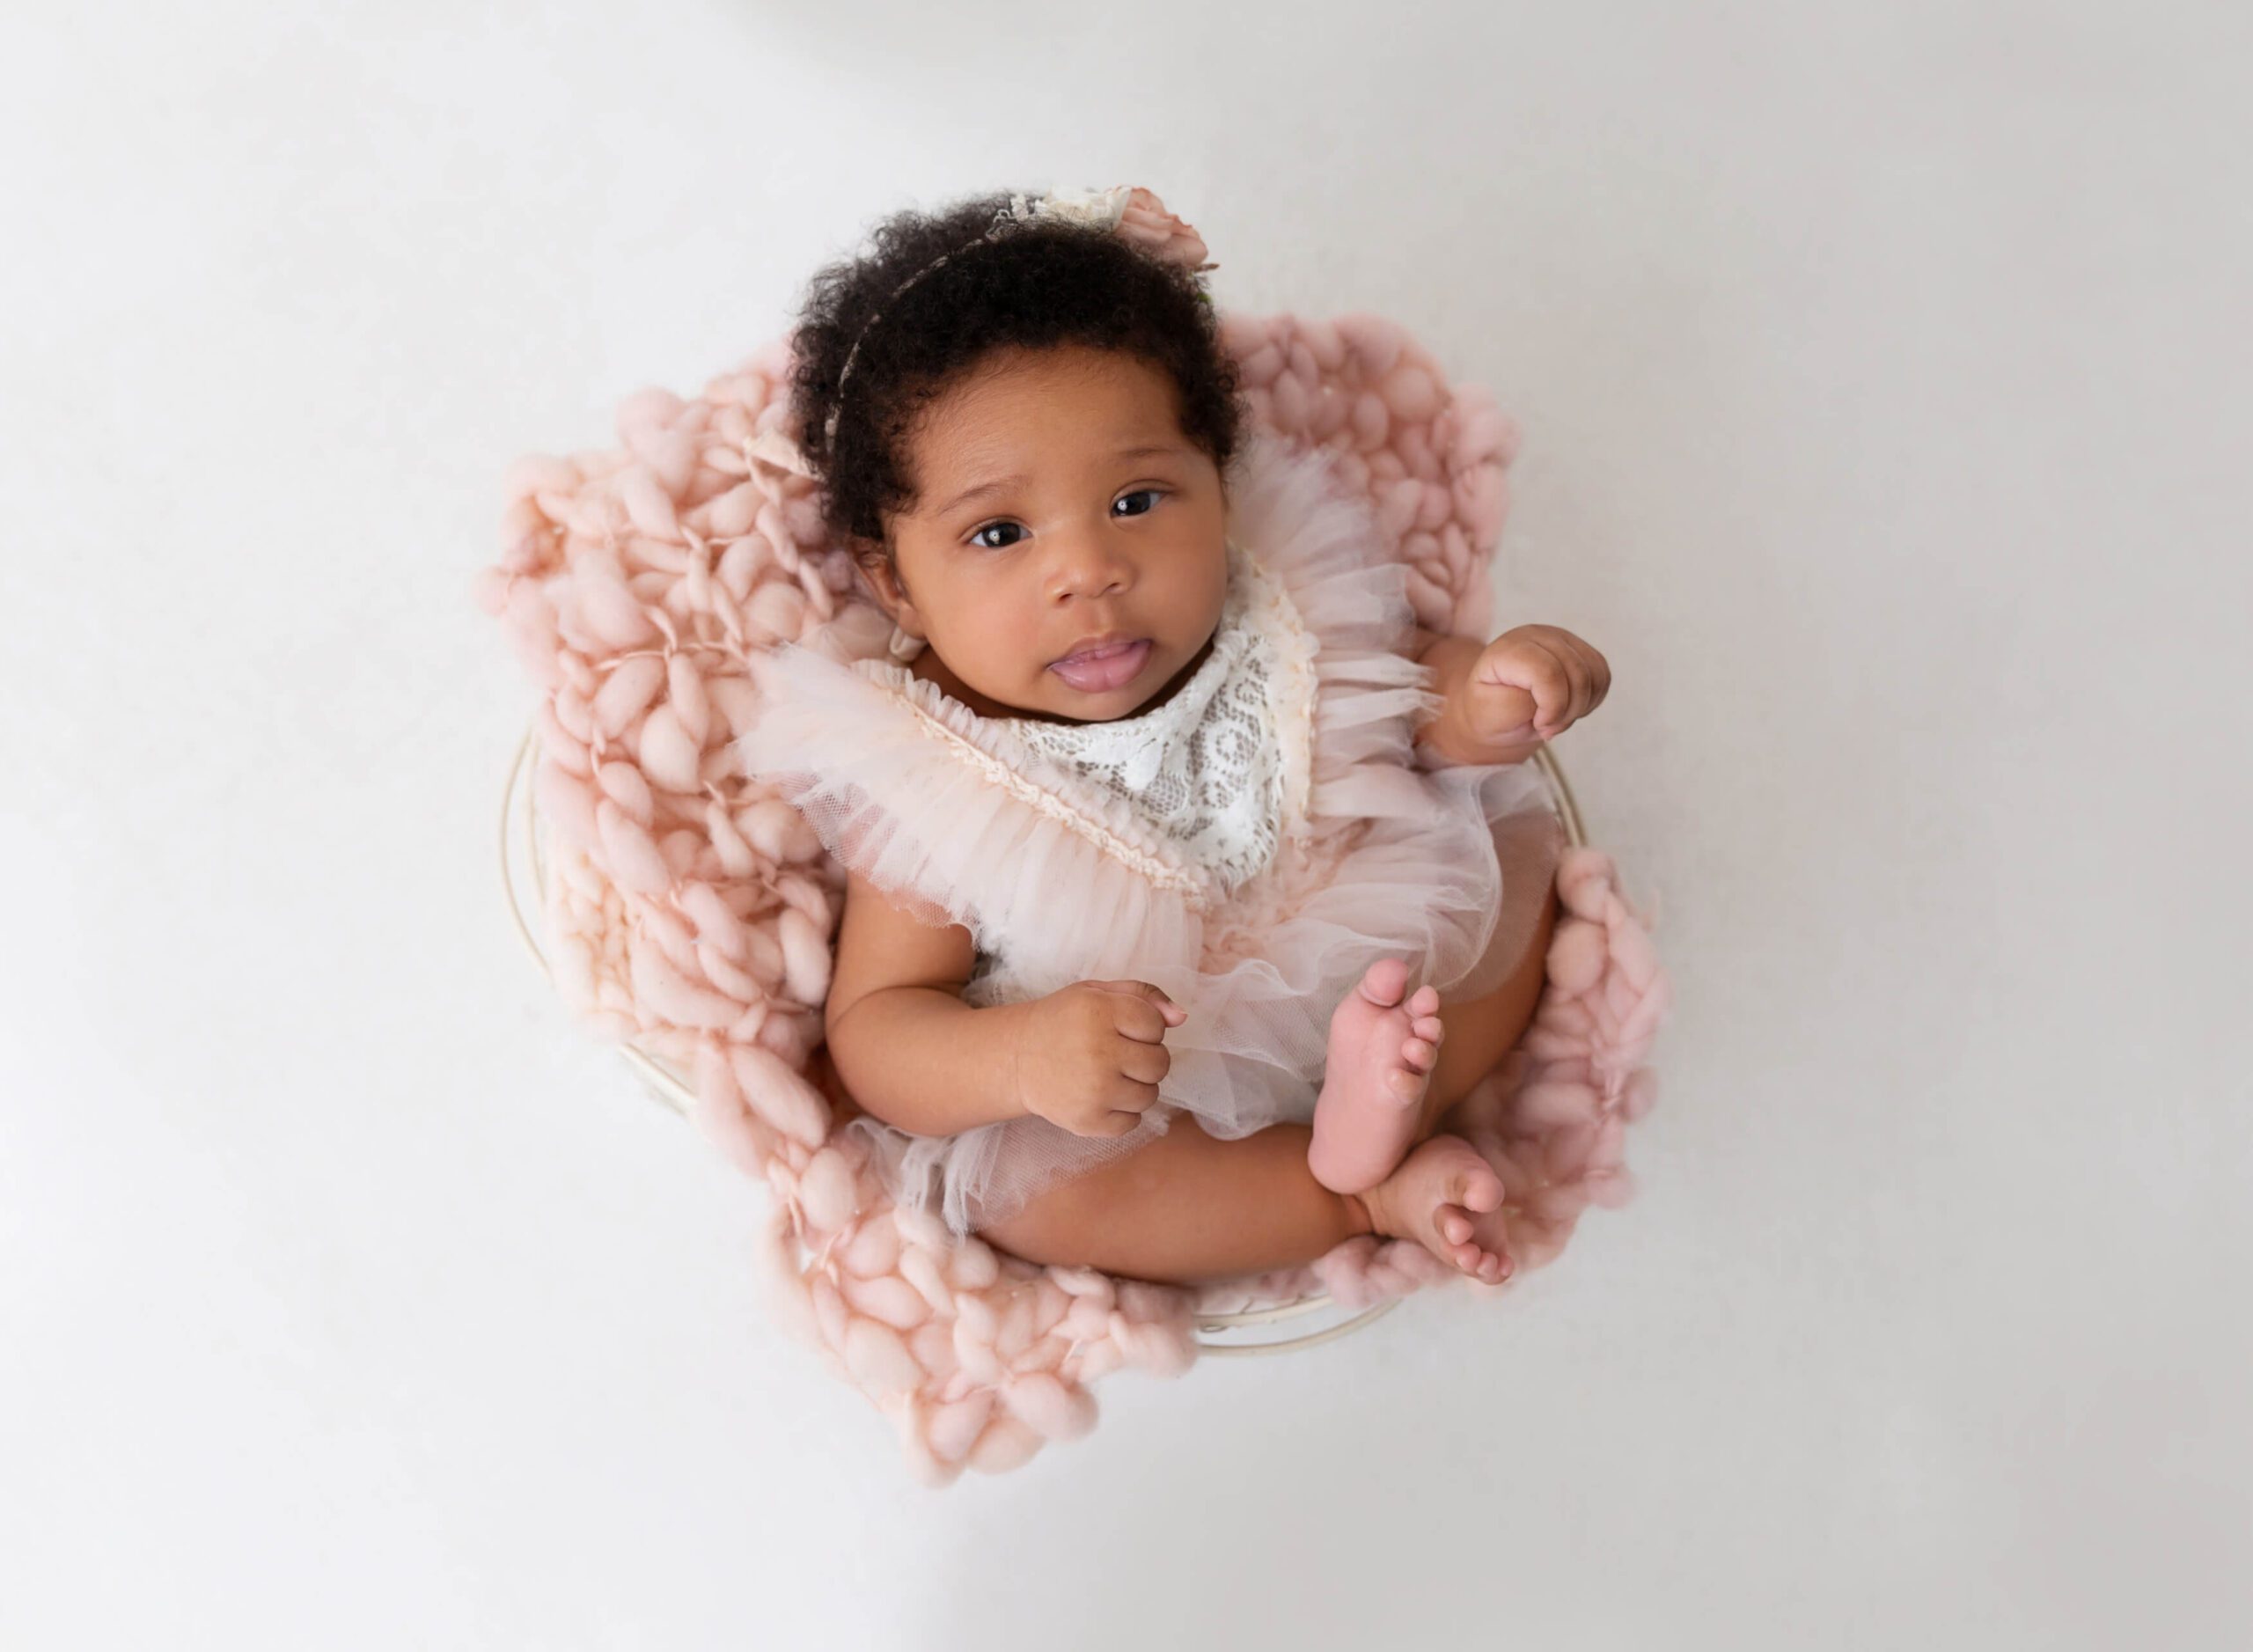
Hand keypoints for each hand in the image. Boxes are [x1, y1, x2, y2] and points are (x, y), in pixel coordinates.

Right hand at [1009, 980, 1185, 1137]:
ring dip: (1136, 1087)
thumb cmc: (1065, 1021)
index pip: (1157, 1026)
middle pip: (1160, 1064)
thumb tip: (1182, 1017)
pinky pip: (1133, 1123)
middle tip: (1117, 1054)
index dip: (1144, 1028)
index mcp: (1099, 1011)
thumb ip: (1144, 995)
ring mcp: (1093, 1090)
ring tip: (1107, 1075)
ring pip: (1150, 1096)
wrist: (1017, 1058)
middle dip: (1145, 1059)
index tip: (1121, 1029)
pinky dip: (1121, 1113)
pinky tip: (1099, 1096)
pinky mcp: (1087, 1121)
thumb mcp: (1098, 992)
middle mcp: (1097, 1050)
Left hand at [1454, 624, 1610, 754]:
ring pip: (1594, 675)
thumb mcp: (1488, 716)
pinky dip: (1591, 699)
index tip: (1539, 725)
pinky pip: (1602, 676)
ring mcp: (1561, 639)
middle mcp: (1537, 636)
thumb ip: (1516, 705)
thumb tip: (1550, 697)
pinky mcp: (1579, 649)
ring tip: (1556, 718)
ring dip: (1581, 707)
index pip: (1548, 673)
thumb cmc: (1490, 711)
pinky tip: (1569, 708)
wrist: (1494, 705)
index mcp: (1509, 650)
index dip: (1552, 707)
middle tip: (1547, 727)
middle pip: (1577, 675)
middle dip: (1568, 712)